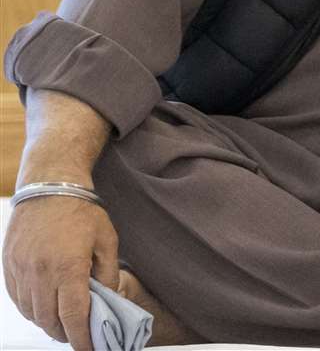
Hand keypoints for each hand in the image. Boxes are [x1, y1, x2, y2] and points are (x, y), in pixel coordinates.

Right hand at [2, 196, 119, 350]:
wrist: (48, 187)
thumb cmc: (83, 212)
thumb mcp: (107, 240)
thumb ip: (107, 274)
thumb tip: (107, 300)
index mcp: (68, 267)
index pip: (73, 316)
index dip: (82, 338)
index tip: (90, 349)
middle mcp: (40, 273)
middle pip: (50, 320)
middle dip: (66, 333)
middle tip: (80, 335)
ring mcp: (21, 271)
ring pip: (32, 313)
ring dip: (48, 323)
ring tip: (64, 322)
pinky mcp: (9, 267)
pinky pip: (18, 300)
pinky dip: (32, 309)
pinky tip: (45, 307)